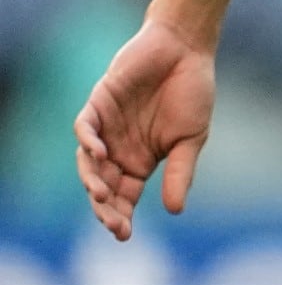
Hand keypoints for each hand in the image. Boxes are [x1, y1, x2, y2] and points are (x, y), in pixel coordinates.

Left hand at [75, 20, 215, 239]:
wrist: (186, 49)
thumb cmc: (193, 92)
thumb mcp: (192, 139)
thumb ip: (181, 172)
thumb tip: (174, 211)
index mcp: (142, 160)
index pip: (125, 196)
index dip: (121, 215)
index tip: (124, 235)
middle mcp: (119, 148)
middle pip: (103, 185)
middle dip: (105, 207)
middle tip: (112, 223)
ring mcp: (106, 127)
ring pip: (87, 162)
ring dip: (91, 180)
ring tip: (101, 196)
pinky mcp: (99, 103)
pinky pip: (84, 127)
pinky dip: (88, 142)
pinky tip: (100, 155)